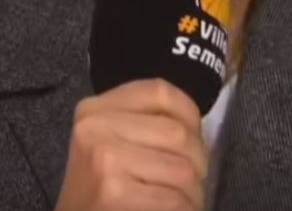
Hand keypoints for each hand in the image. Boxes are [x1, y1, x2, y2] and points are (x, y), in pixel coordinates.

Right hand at [55, 79, 207, 210]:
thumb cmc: (97, 190)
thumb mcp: (109, 143)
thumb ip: (144, 124)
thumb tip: (195, 128)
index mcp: (94, 109)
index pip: (160, 92)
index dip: (189, 116)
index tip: (193, 140)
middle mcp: (95, 128)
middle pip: (178, 134)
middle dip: (197, 164)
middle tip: (188, 184)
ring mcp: (105, 160)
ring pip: (183, 170)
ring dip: (192, 194)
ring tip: (179, 202)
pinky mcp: (114, 193)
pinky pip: (176, 201)